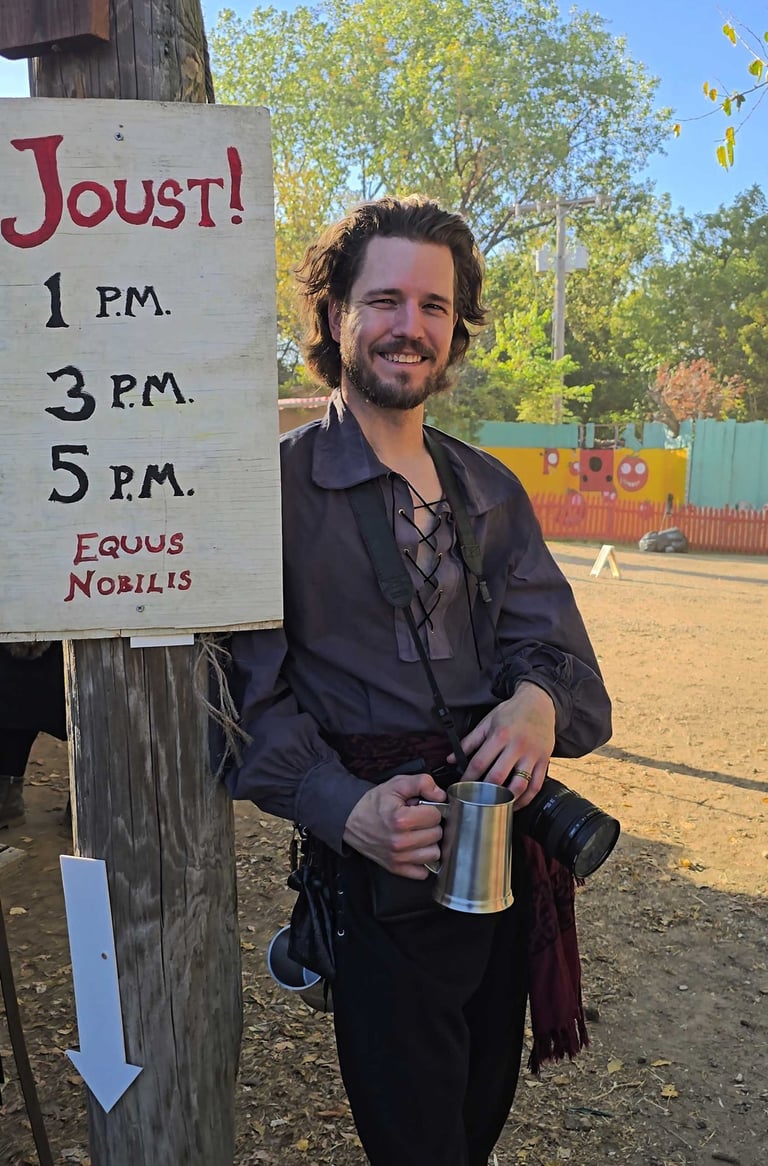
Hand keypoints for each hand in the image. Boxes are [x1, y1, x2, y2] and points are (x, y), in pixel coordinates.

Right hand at [342, 772, 446, 877]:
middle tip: (418, 820)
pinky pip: (422, 872)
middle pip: (436, 835)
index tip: (422, 808)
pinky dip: (422, 861)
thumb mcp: (397, 784)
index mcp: (401, 820)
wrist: (350, 819)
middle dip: (430, 825)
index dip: (431, 809)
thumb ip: (422, 783)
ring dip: (429, 843)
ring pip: (434, 854)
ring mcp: (398, 858)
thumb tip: (440, 794)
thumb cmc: (374, 804)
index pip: (436, 816)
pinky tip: (416, 849)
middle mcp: (399, 842)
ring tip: (418, 834)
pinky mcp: (395, 868)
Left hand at [449, 681, 554, 807]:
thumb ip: (470, 741)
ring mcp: (532, 755)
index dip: (468, 778)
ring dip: (506, 799)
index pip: (480, 762)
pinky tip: (516, 804)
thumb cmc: (512, 713)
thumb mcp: (488, 721)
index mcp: (500, 735)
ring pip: (519, 785)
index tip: (461, 787)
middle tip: (475, 800)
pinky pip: (536, 786)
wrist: (539, 703)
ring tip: (495, 806)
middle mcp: (517, 746)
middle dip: (484, 792)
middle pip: (498, 777)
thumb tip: (452, 759)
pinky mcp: (544, 761)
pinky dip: (526, 799)